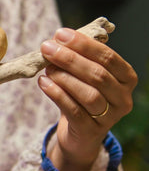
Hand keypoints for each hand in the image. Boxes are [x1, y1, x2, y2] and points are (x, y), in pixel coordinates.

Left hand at [38, 28, 136, 170]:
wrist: (80, 136)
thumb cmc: (81, 99)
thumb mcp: (84, 77)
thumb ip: (77, 59)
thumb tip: (56, 39)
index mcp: (125, 78)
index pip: (108, 57)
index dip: (84, 45)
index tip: (61, 34)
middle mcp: (122, 98)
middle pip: (98, 74)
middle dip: (70, 59)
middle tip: (47, 48)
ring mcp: (109, 117)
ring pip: (88, 94)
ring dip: (64, 78)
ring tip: (47, 68)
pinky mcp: (91, 131)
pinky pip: (74, 111)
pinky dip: (57, 95)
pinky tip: (43, 83)